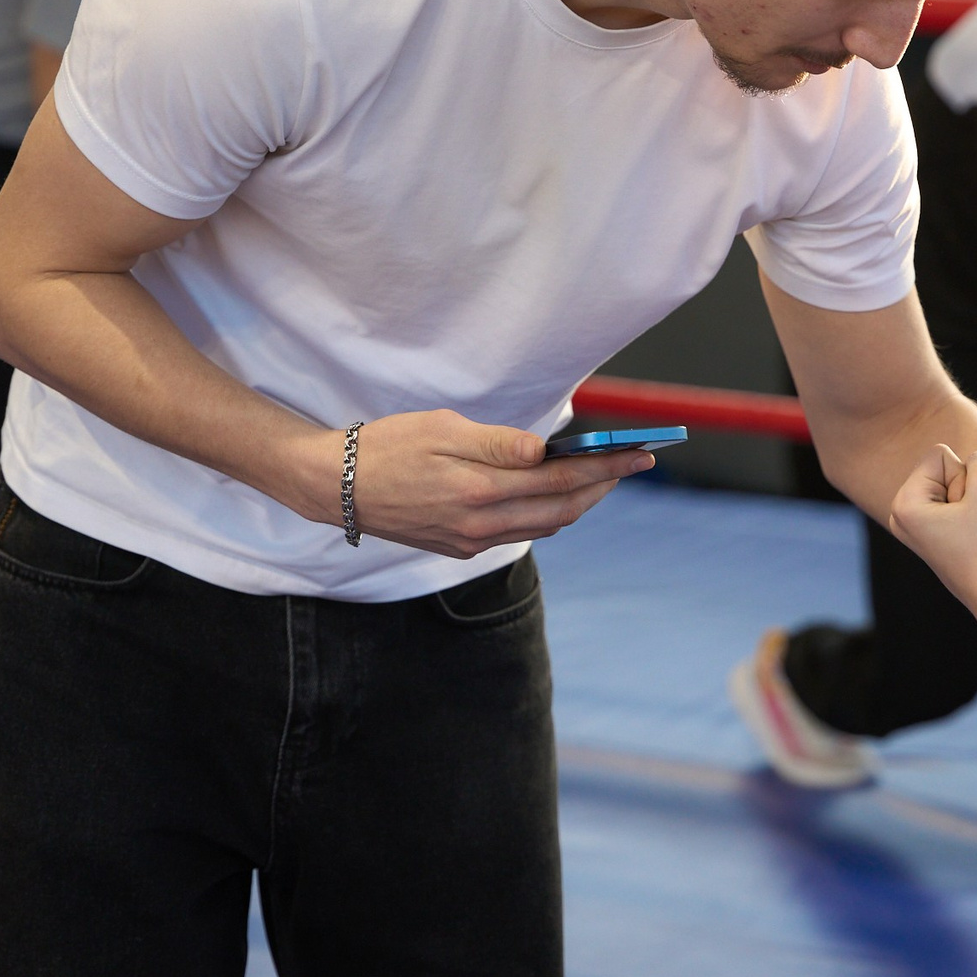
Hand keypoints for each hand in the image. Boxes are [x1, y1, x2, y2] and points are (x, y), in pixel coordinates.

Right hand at [339, 409, 649, 558]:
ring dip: (579, 502)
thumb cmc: (388, 446)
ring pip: (544, 525)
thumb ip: (499, 444)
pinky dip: (547, 513)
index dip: (606, 467)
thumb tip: (547, 450)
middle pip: (563, 509)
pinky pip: (519, 532)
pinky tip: (554, 493)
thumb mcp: (442, 429)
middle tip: (632, 463)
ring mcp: (471, 541)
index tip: (639, 454)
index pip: (561, 479)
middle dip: (603, 486)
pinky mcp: (460, 547)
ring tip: (601, 476)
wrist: (337, 487)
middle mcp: (480, 524)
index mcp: (478, 490)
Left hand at [888, 444, 976, 614]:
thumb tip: (968, 466)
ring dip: (971, 503)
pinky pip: (956, 505)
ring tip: (974, 533)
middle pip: (943, 470)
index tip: (968, 512)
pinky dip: (971, 516)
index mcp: (903, 503)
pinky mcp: (930, 536)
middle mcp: (899, 515)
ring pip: (953, 487)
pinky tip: (973, 540)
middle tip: (973, 525)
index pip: (941, 454)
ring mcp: (913, 528)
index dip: (964, 477)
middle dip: (966, 490)